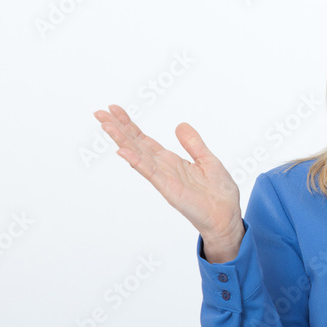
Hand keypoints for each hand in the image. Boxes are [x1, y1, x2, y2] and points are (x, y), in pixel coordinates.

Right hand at [92, 105, 243, 247]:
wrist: (227, 216)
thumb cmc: (218, 193)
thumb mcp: (207, 159)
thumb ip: (193, 143)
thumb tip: (179, 125)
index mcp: (171, 161)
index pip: (144, 140)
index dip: (129, 125)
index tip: (114, 110)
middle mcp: (163, 168)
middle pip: (135, 145)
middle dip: (117, 129)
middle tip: (99, 113)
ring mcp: (163, 179)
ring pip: (138, 155)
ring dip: (121, 140)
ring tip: (105, 125)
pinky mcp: (169, 189)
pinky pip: (150, 172)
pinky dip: (137, 161)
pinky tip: (123, 151)